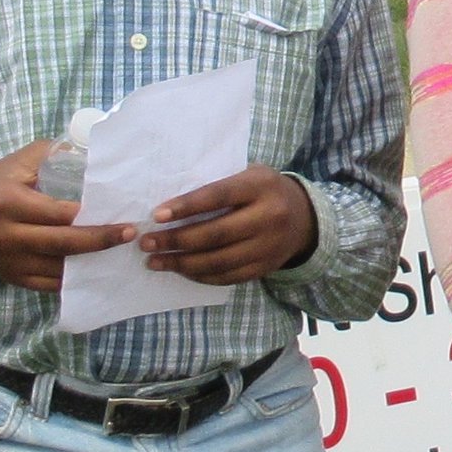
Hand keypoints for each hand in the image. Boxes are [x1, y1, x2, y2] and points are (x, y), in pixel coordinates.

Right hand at [0, 142, 139, 291]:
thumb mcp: (18, 163)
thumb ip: (53, 155)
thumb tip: (92, 155)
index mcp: (7, 202)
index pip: (58, 213)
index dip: (90, 215)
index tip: (120, 214)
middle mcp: (7, 235)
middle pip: (63, 243)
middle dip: (100, 240)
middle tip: (130, 235)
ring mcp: (10, 261)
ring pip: (60, 267)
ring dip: (92, 262)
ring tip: (120, 252)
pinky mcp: (14, 278)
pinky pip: (51, 284)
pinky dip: (75, 278)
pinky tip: (96, 268)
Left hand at [138, 167, 319, 285]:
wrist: (305, 218)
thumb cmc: (264, 190)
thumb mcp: (249, 175)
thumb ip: (219, 183)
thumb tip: (171, 203)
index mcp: (260, 187)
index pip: (218, 197)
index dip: (186, 207)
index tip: (156, 215)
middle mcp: (268, 217)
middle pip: (215, 234)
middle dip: (175, 240)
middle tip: (146, 243)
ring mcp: (268, 246)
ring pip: (218, 261)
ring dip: (181, 263)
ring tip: (154, 261)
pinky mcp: (265, 268)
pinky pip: (227, 277)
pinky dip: (200, 275)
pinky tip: (180, 270)